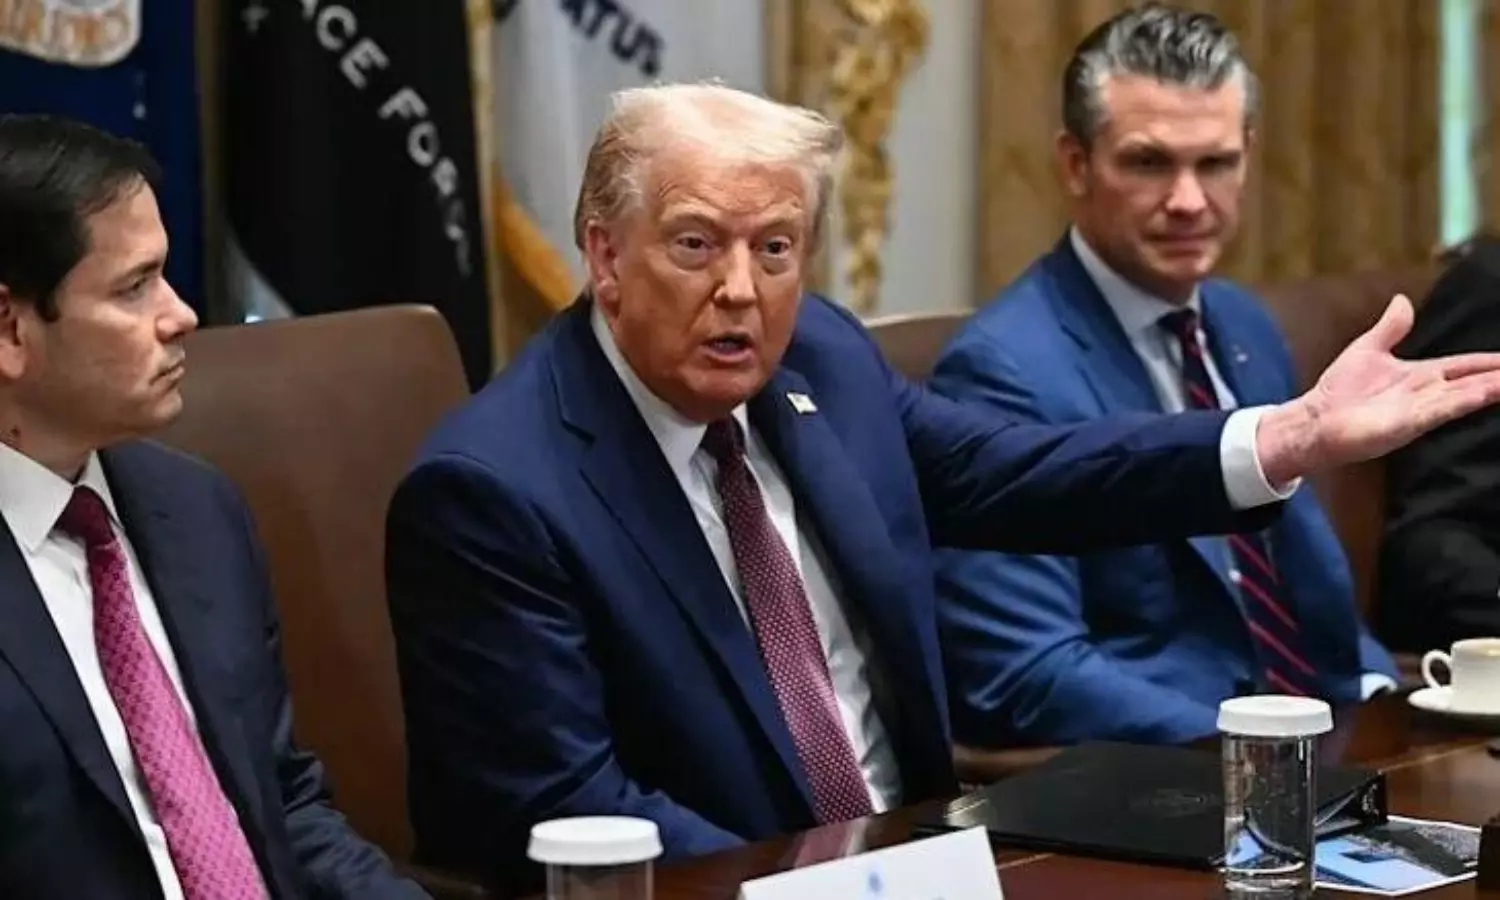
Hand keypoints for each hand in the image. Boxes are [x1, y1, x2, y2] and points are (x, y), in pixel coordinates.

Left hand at [1258, 294, 1499, 484]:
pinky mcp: (1408, 424)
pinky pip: (1441, 410)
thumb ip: (1390, 328)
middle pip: (1474, 383)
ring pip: (1466, 396)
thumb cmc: (1338, 391)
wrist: (1314, 419)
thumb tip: (1402, 300)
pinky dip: (1464, 402)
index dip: (1489, 363)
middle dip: (1499, 378)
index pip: (1464, 366)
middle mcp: (1426, 394)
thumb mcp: (1368, 349)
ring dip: (1492, 389)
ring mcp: (1419, 410)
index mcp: (1420, 375)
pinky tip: (1486, 394)